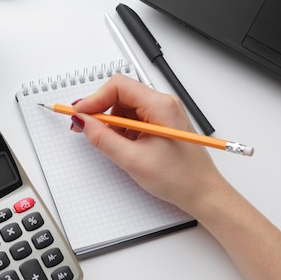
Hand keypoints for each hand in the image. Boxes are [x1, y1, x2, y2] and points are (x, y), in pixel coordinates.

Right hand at [70, 73, 225, 212]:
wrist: (201, 192)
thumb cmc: (180, 178)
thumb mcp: (133, 160)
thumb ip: (103, 139)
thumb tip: (83, 122)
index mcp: (160, 106)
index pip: (118, 86)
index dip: (94, 99)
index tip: (79, 114)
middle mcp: (163, 104)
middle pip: (120, 94)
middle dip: (100, 112)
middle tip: (86, 129)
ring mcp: (162, 113)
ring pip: (124, 108)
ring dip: (112, 124)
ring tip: (114, 146)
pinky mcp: (160, 123)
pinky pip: (133, 118)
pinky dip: (122, 131)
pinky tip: (125, 147)